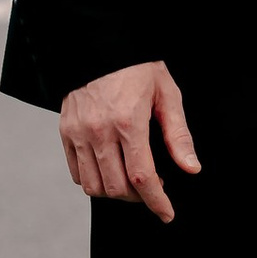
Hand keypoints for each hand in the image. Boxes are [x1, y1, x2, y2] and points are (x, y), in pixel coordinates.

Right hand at [59, 60, 199, 222]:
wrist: (100, 44)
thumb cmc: (138, 67)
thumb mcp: (167, 94)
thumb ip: (178, 135)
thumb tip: (191, 168)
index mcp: (128, 121)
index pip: (142, 177)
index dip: (156, 201)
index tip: (167, 213)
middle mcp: (99, 130)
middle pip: (117, 187)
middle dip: (139, 198)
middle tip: (153, 188)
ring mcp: (78, 132)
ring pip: (93, 186)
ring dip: (115, 193)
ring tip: (131, 181)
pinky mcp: (65, 131)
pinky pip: (76, 172)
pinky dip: (93, 181)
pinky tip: (110, 171)